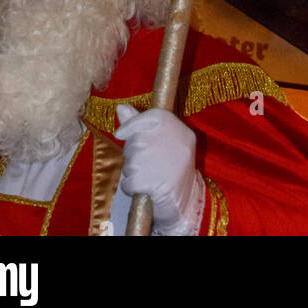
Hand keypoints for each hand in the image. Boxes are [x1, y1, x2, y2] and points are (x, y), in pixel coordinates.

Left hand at [114, 105, 203, 234]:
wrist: (188, 200)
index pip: (147, 117)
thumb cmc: (172, 166)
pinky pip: (129, 182)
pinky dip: (131, 188)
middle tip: (146, 164)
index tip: (120, 134)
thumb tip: (120, 108)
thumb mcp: (162, 139)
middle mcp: (171, 140)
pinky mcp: (155, 183)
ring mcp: (162, 161)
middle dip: (133, 154)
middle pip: (135, 141)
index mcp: (175, 127)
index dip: (130, 125)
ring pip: (130, 163)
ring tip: (148, 176)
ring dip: (132, 172)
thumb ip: (141, 123)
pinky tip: (143, 188)